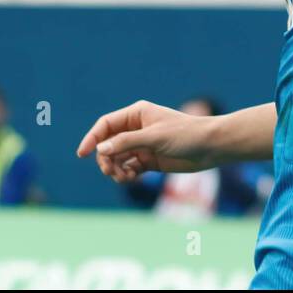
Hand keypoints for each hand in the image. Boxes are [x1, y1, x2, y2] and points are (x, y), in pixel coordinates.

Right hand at [76, 100, 215, 181]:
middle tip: (112, 171)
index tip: (81, 154)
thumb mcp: (154, 137)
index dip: (92, 138)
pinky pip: (128, 168)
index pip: (106, 125)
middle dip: (106, 159)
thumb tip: (100, 149)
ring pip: (117, 159)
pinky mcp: (149, 160)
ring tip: (126, 177)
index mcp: (137, 114)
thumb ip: (126, 143)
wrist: (210, 148)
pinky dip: (126, 175)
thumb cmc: (186, 135)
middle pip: (108, 145)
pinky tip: (132, 179)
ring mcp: (142, 145)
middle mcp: (137, 128)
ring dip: (116, 169)